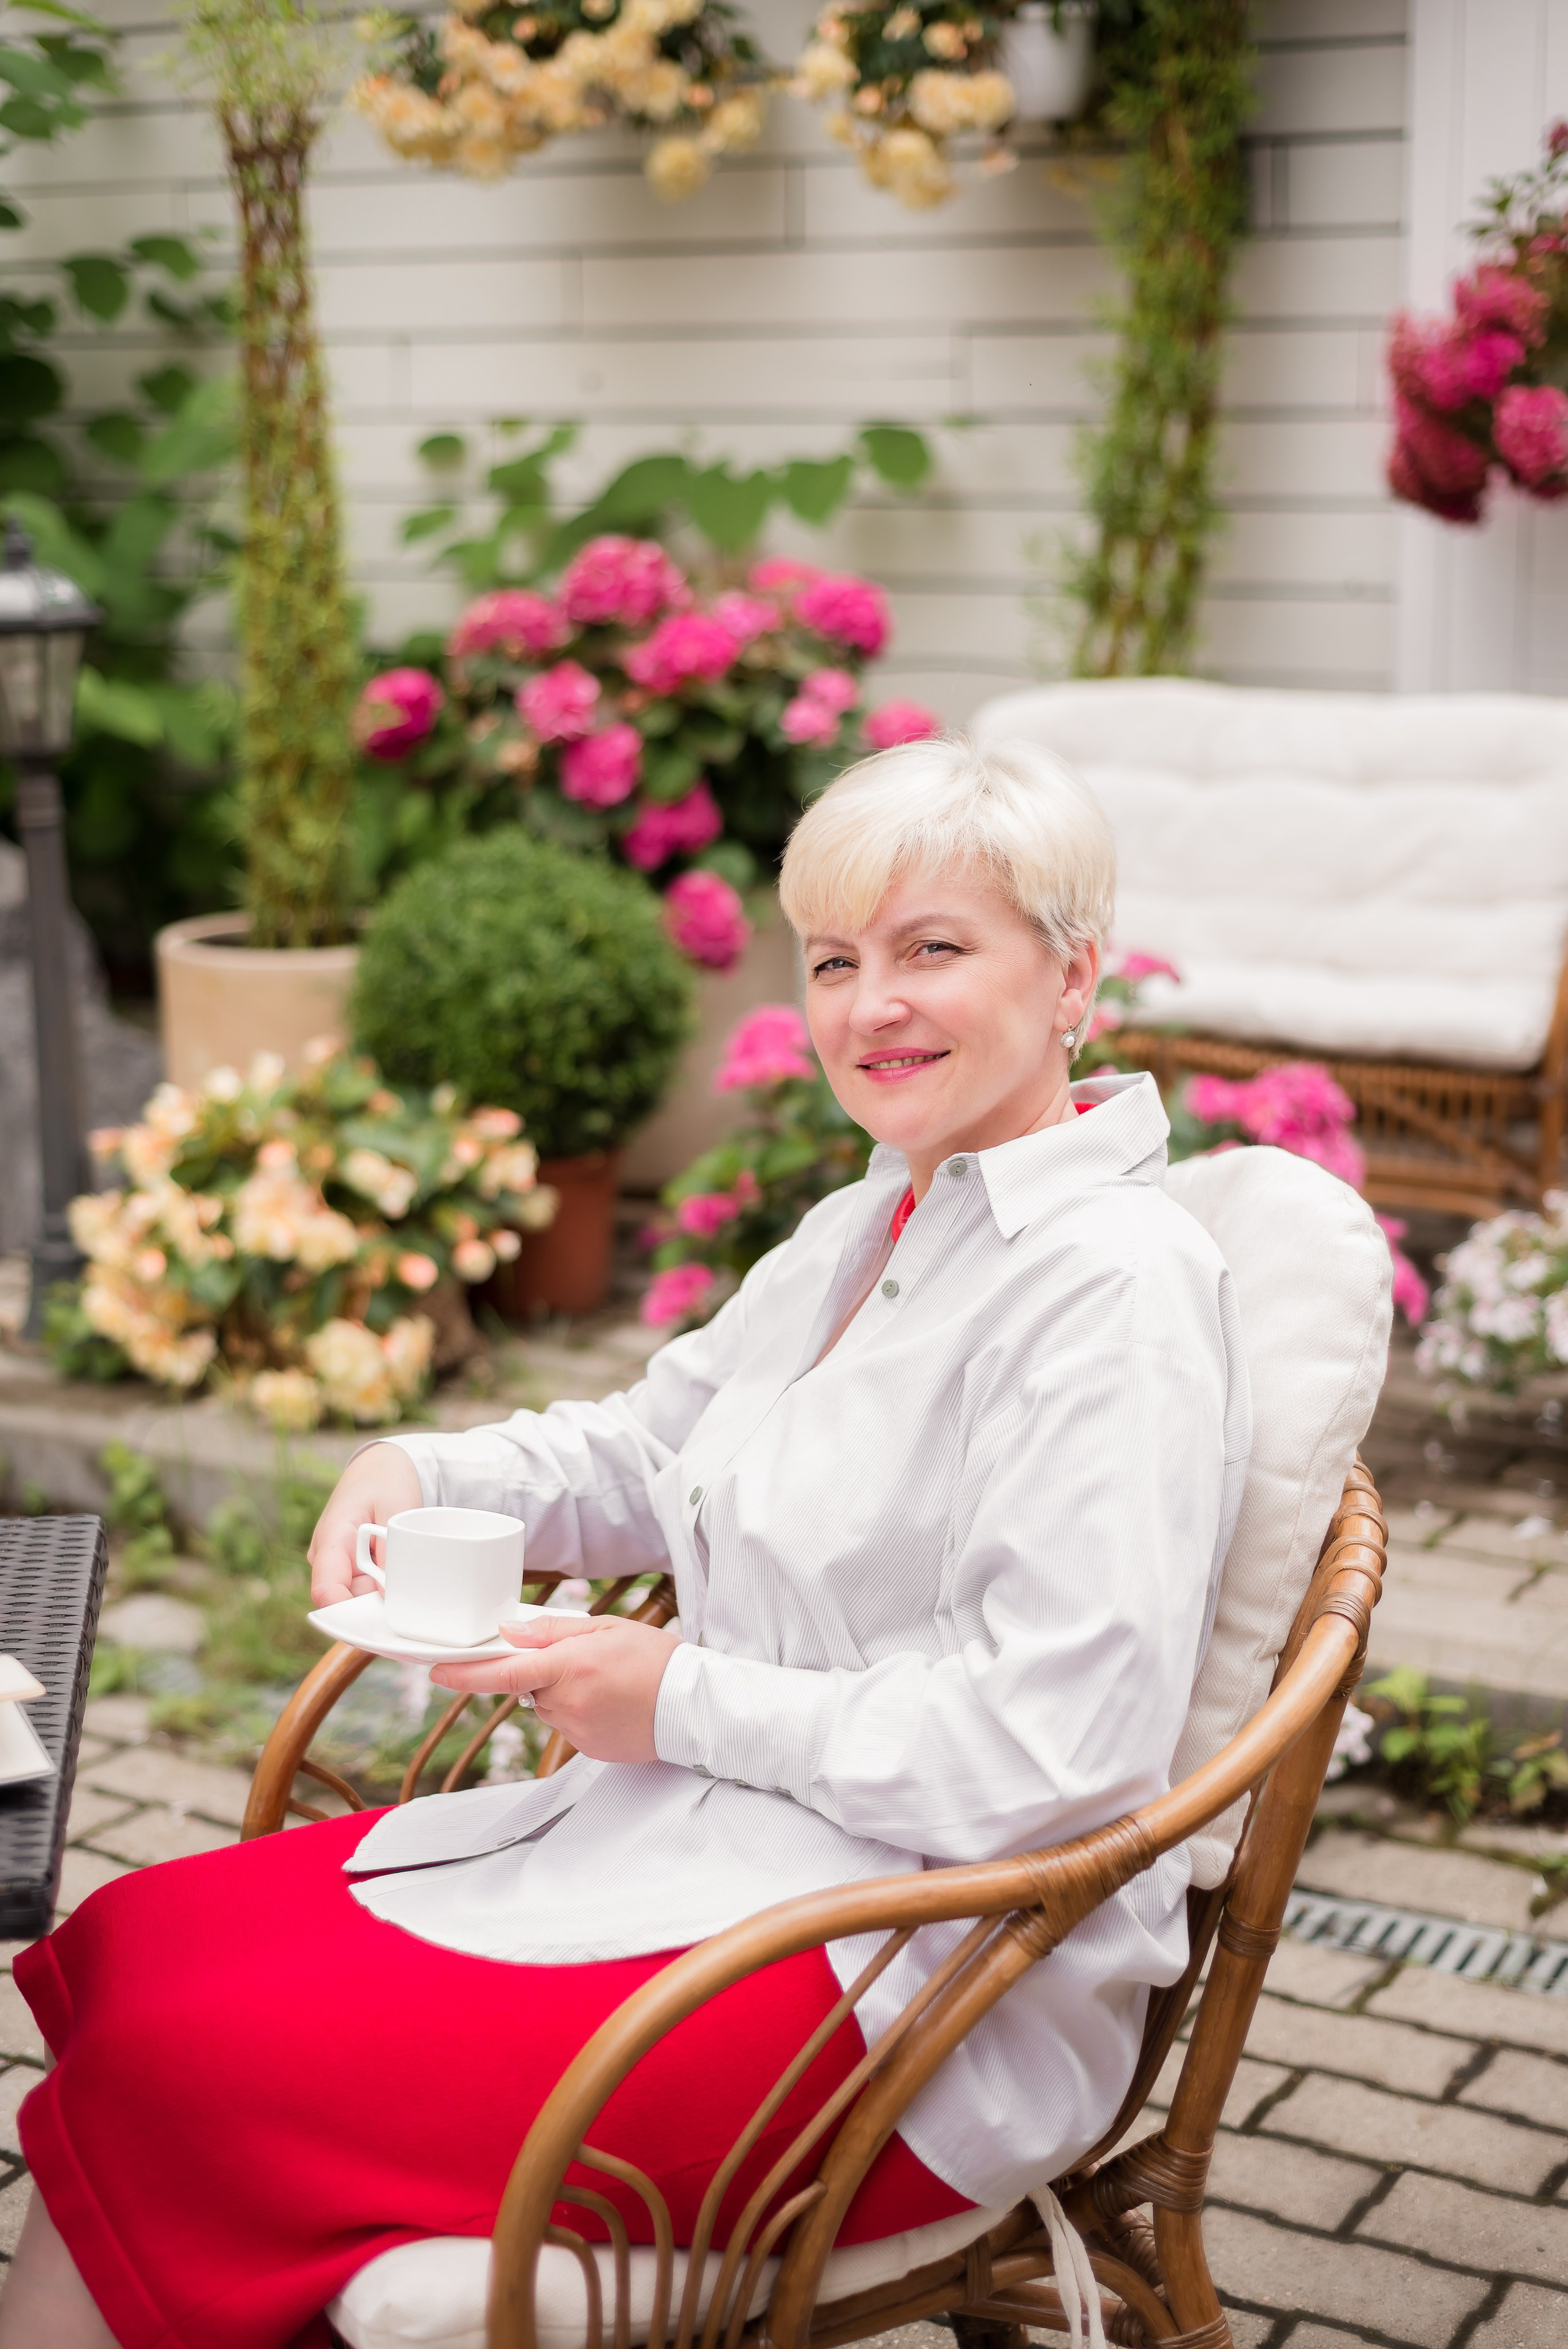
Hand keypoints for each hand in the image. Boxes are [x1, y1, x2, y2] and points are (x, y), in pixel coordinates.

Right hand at [308, 1444, 424, 1606]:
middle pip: (345, 1602)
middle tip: (408, 1602)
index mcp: (331, 1539)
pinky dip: (382, 1590)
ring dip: (380, 1598)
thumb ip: (390, 1551)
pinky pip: (364, 1589)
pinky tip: (400, 1579)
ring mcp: (336, 1564)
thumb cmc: (387, 1481)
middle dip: (374, 1609)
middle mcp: (327, 1557)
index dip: (348, 1615)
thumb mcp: (396, 1507)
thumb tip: (387, 1597)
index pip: (326, 1591)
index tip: (381, 1622)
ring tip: (406, 1580)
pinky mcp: (349, 1567)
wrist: (379, 1466)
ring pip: (356, 1598)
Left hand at [431, 1613, 678, 1765]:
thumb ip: (554, 1630)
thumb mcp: (607, 1628)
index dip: (465, 1673)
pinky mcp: (588, 1750)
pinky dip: (580, 1712)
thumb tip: (510, 1633)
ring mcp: (578, 1731)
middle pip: (529, 1689)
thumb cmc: (656, 1659)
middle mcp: (568, 1703)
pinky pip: (568, 1726)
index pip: (504, 1673)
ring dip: (563, 1693)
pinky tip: (611, 1703)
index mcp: (570, 1667)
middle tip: (584, 1661)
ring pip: (549, 1708)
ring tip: (605, 1682)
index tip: (437, 1670)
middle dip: (544, 1673)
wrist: (695, 1706)